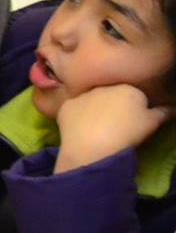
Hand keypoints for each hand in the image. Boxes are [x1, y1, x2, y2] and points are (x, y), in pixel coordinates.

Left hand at [55, 84, 170, 173]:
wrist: (94, 145)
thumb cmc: (128, 132)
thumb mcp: (152, 123)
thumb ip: (163, 112)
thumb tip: (172, 108)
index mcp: (128, 89)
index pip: (134, 96)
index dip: (134, 110)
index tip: (132, 124)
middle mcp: (104, 87)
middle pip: (111, 96)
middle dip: (113, 108)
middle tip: (115, 127)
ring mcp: (83, 95)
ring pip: (91, 102)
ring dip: (94, 112)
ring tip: (97, 131)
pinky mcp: (66, 106)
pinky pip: (73, 111)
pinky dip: (76, 119)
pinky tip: (81, 132)